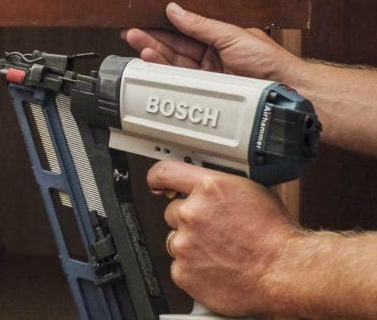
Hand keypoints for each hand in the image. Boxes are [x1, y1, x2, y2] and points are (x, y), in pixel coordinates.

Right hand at [121, 2, 302, 83]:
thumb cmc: (273, 65)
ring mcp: (209, 80)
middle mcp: (213, 60)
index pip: (184, 32)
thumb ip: (201, 24)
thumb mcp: (233, 36)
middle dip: (152, 41)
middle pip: (175, 50)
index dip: (162, 27)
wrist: (290, 94)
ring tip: (138, 48)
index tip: (143, 22)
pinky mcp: (208, 98)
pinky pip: (182, 85)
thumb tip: (176, 10)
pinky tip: (153, 66)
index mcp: (220, 41)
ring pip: (175, 67)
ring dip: (155, 56)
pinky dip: (165, 76)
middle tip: (130, 35)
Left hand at [149, 160, 302, 316]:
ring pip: (176, 240)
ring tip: (222, 253)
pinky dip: (194, 270)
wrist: (287, 271)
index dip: (158, 178)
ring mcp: (185, 243)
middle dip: (191, 221)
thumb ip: (219, 188)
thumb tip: (207, 188)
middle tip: (217, 233)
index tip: (157, 183)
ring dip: (192, 246)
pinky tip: (218, 269)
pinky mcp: (184, 271)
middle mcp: (192, 212)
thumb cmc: (277, 235)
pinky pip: (180, 267)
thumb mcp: (250, 192)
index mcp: (208, 187)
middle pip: (174, 212)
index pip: (165, 172)